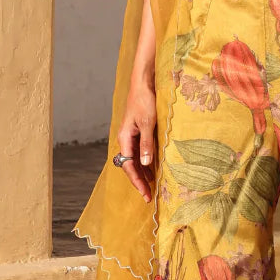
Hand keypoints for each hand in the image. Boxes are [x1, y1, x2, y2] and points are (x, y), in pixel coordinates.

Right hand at [117, 76, 156, 201]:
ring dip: (143, 174)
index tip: (145, 194)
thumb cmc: (145, 100)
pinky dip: (147, 163)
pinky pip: (141, 153)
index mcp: (124, 138)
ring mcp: (132, 137)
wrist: (144, 83)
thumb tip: (146, 164)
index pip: (129, 166)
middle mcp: (126, 140)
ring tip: (152, 188)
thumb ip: (146, 143)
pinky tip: (154, 171)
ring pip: (136, 161)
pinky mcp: (139, 133)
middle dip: (139, 182)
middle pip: (131, 166)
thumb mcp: (148, 123)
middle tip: (149, 197)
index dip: (137, 182)